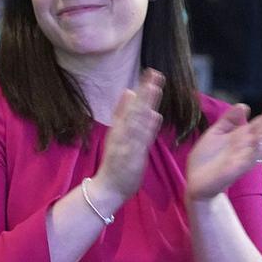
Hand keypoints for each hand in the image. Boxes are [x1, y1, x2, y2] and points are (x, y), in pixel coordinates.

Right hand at [91, 68, 163, 205]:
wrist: (106, 188)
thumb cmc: (116, 163)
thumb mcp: (119, 135)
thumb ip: (124, 116)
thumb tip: (129, 92)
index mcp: (119, 128)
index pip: (131, 105)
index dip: (141, 89)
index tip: (151, 73)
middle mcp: (120, 133)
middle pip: (134, 109)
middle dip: (144, 91)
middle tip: (154, 74)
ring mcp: (125, 144)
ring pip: (136, 121)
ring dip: (145, 104)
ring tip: (154, 88)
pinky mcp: (130, 157)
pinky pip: (139, 140)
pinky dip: (145, 128)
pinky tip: (153, 116)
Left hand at [187, 92, 261, 201]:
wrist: (195, 182)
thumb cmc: (206, 159)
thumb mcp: (215, 133)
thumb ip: (228, 120)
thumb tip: (244, 105)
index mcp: (244, 136)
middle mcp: (248, 146)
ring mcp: (245, 157)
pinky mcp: (238, 169)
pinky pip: (250, 158)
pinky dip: (256, 148)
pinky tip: (260, 138)